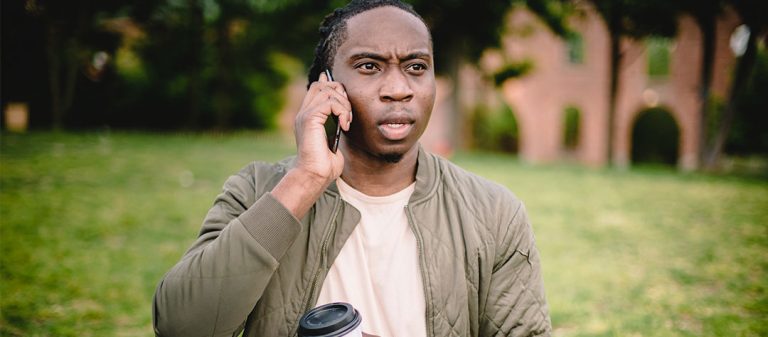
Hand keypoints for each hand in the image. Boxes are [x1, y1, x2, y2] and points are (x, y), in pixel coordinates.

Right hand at [293, 72, 351, 186]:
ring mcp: (305, 115)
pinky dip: (341, 111)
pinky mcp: (310, 119)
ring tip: (346, 122)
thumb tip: (343, 115)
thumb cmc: (324, 164)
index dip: (332, 87)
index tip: (346, 102)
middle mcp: (303, 113)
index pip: (317, 88)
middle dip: (340, 93)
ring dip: (343, 104)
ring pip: (327, 91)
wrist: (314, 176)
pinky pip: (330, 102)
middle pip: (321, 85)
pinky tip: (344, 126)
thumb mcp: (333, 139)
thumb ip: (335, 124)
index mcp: (307, 116)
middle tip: (347, 113)